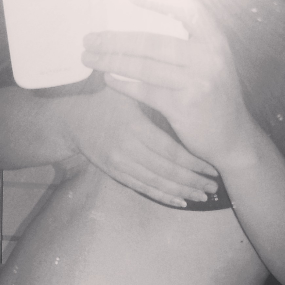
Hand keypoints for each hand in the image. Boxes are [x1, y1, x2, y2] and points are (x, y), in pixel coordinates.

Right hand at [64, 83, 219, 207]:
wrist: (70, 120)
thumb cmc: (103, 99)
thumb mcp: (126, 92)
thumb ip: (152, 92)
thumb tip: (188, 83)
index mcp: (135, 128)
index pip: (170, 151)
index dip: (193, 161)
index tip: (212, 165)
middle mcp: (128, 150)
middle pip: (167, 172)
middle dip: (193, 181)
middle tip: (214, 186)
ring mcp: (121, 165)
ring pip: (157, 184)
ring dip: (182, 192)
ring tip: (203, 196)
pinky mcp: (116, 173)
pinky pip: (143, 189)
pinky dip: (163, 197)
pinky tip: (181, 202)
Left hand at [81, 1, 254, 168]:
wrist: (234, 138)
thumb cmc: (215, 98)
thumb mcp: (214, 63)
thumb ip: (192, 44)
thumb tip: (153, 22)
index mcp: (215, 40)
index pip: (186, 9)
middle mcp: (207, 57)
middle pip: (152, 42)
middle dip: (116, 40)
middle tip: (89, 38)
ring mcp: (197, 82)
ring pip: (145, 67)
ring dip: (112, 61)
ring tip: (89, 58)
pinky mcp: (184, 106)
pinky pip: (146, 92)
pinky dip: (124, 85)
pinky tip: (108, 79)